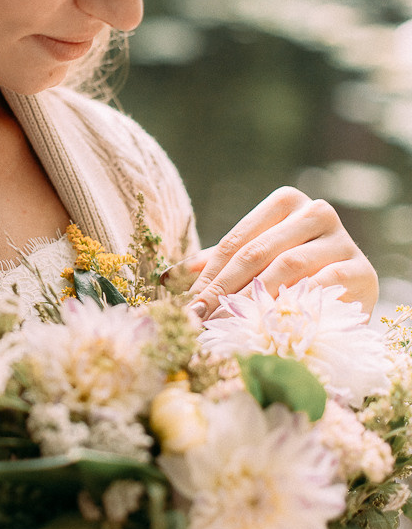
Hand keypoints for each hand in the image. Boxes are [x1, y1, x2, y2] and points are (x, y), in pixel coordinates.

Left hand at [169, 187, 377, 320]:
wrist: (348, 297)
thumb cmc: (291, 275)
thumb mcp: (253, 263)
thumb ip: (214, 264)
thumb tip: (166, 278)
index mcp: (287, 202)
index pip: (237, 241)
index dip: (208, 276)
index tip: (187, 308)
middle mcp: (317, 212)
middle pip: (258, 253)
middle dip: (224, 290)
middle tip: (200, 321)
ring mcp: (343, 240)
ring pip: (287, 268)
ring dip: (253, 300)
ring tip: (228, 326)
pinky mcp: (362, 271)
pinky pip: (322, 287)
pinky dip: (293, 306)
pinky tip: (271, 325)